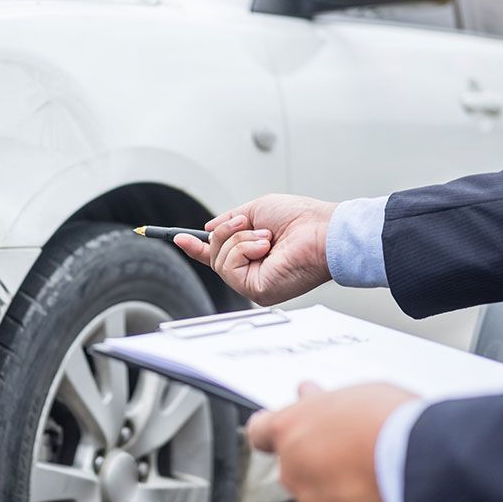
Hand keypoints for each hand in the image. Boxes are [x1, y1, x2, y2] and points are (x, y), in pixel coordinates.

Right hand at [175, 195, 337, 305]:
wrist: (323, 231)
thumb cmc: (301, 219)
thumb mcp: (257, 210)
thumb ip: (230, 220)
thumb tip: (207, 229)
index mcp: (254, 255)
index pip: (220, 256)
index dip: (198, 248)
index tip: (180, 238)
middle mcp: (253, 272)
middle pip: (214, 255)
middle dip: (226, 233)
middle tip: (247, 224)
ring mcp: (254, 284)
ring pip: (220, 260)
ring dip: (239, 239)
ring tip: (266, 238)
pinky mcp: (257, 291)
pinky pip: (229, 267)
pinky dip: (243, 249)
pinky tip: (265, 247)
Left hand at [247, 382, 416, 501]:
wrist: (430, 474)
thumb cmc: (397, 428)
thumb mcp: (358, 395)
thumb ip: (325, 403)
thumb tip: (311, 397)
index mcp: (291, 430)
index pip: (261, 432)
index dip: (274, 434)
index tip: (284, 436)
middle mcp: (293, 471)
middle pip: (297, 469)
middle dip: (320, 465)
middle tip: (355, 458)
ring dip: (340, 496)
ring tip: (381, 484)